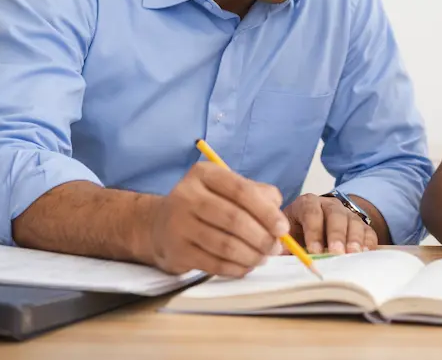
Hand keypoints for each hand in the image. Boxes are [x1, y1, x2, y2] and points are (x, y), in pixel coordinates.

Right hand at [147, 162, 287, 277]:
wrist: (159, 225)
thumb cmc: (205, 205)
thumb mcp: (226, 189)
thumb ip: (257, 194)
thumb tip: (278, 215)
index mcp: (204, 174)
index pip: (241, 190)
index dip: (266, 211)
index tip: (282, 228)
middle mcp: (187, 195)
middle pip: (234, 219)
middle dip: (261, 237)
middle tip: (275, 248)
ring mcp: (178, 224)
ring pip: (225, 245)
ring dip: (251, 255)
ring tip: (262, 258)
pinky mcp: (176, 251)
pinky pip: (214, 264)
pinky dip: (236, 268)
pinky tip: (245, 266)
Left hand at [283, 193, 377, 254]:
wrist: (317, 221)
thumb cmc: (299, 230)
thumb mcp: (288, 231)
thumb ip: (284, 242)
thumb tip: (279, 253)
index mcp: (307, 204)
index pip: (311, 212)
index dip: (313, 231)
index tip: (314, 251)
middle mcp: (329, 205)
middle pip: (335, 216)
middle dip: (336, 235)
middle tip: (336, 253)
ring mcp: (347, 214)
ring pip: (353, 222)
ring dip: (354, 239)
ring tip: (352, 254)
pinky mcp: (360, 224)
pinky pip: (368, 231)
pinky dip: (368, 242)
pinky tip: (365, 253)